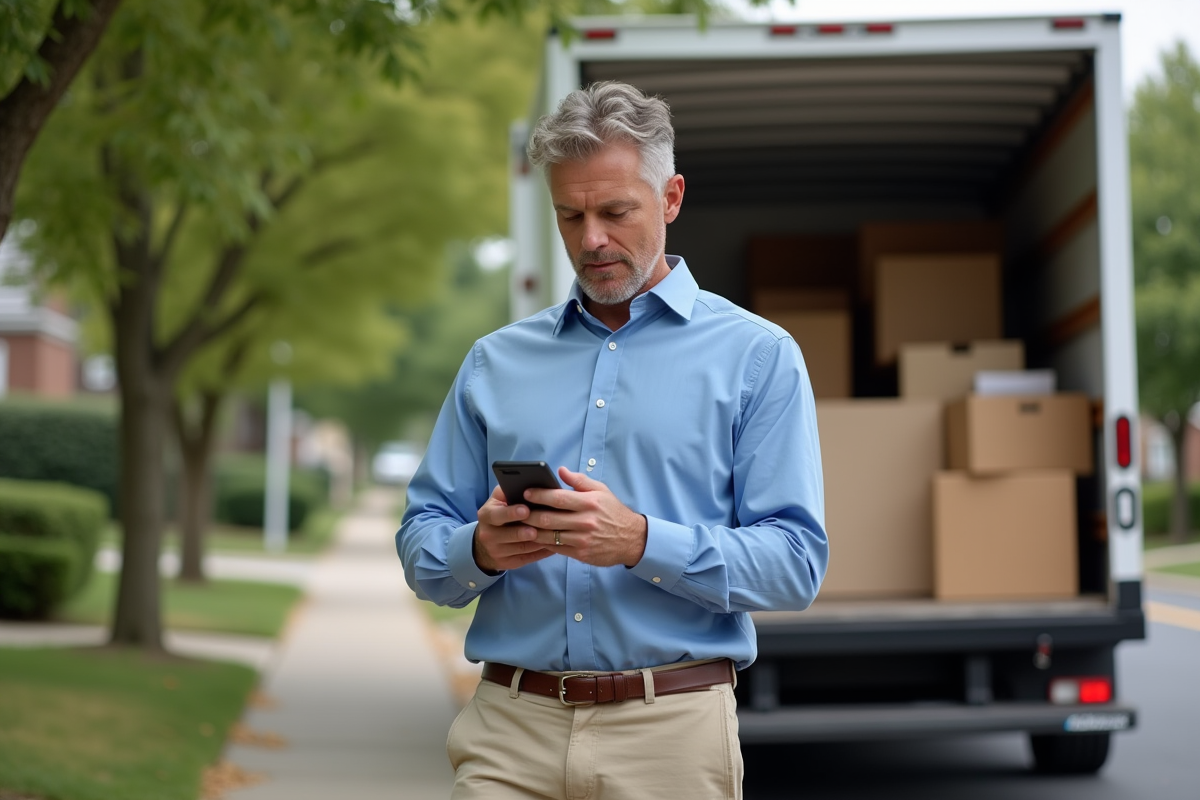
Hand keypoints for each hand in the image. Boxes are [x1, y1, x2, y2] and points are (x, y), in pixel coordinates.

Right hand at [473, 485, 554, 572]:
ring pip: (523, 548)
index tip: (526, 509)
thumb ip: (507, 490)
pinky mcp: (508, 564)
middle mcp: (489, 535)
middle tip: (540, 527)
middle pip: (511, 535)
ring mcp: (498, 552)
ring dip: (540, 541)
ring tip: (555, 534)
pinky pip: (528, 558)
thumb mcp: (497, 500)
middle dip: (527, 531)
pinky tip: (554, 545)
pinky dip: (542, 552)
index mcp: (486, 515)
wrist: (485, 545)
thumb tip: (524, 480)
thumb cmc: (498, 514)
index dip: (512, 513)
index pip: (497, 515)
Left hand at [523, 467, 647, 567]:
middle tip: (517, 510)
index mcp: (589, 503)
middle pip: (549, 518)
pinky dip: (543, 543)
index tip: (525, 493)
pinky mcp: (581, 553)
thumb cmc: (613, 512)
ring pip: (549, 536)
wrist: (631, 539)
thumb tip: (560, 470)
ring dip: (532, 530)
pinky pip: (556, 548)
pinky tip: (535, 537)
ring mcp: (582, 539)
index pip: (558, 498)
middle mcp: (585, 521)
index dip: (539, 495)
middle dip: (529, 514)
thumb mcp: (602, 491)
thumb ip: (580, 480)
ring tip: (520, 524)